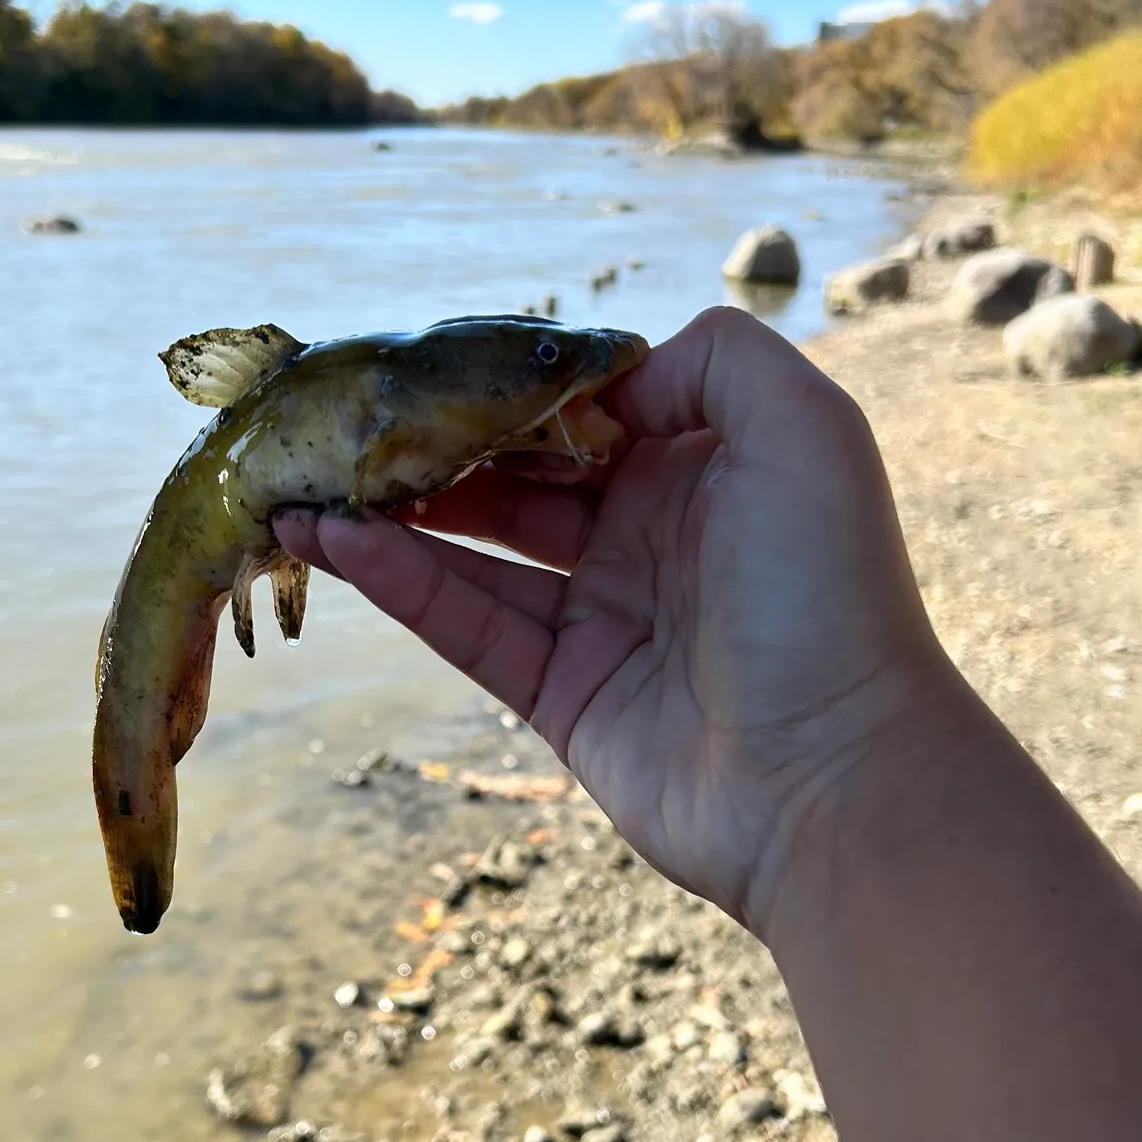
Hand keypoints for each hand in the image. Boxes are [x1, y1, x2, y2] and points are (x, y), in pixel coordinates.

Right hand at [274, 306, 955, 935]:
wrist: (836, 783)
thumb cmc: (827, 593)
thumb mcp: (804, 429)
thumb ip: (713, 358)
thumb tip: (601, 376)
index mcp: (701, 468)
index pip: (581, 412)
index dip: (505, 390)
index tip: (427, 369)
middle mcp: (648, 535)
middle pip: (517, 478)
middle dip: (436, 451)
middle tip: (348, 429)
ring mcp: (602, 617)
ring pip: (476, 551)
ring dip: (393, 518)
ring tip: (305, 487)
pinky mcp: (561, 693)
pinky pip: (469, 624)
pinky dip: (402, 584)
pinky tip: (337, 544)